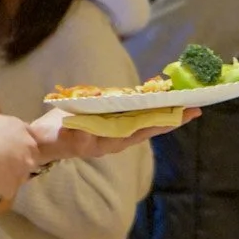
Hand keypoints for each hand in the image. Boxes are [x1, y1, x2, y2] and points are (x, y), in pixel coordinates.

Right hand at [0, 106, 40, 196]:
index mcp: (19, 127)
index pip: (28, 133)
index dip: (16, 138)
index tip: (5, 143)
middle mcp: (28, 147)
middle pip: (30, 153)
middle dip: (18, 157)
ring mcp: (24, 168)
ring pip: (21, 173)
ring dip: (11, 173)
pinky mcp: (14, 186)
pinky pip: (9, 188)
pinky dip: (0, 188)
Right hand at [28, 107, 199, 162]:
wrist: (41, 141)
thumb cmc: (55, 138)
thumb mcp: (67, 137)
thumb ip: (78, 135)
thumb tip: (88, 133)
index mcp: (114, 140)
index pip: (147, 128)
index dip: (167, 120)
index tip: (188, 113)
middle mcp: (120, 136)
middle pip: (152, 124)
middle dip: (173, 115)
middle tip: (197, 105)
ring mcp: (115, 130)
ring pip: (145, 119)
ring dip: (162, 109)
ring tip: (182, 99)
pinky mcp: (109, 123)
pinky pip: (133, 114)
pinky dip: (145, 105)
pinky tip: (154, 97)